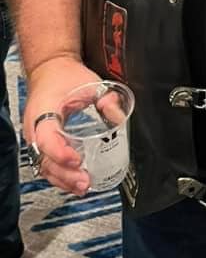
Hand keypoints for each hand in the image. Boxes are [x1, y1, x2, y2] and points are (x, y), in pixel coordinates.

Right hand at [24, 57, 101, 195]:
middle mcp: (35, 128)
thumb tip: (119, 117)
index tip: (77, 160)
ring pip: (44, 166)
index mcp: (43, 111)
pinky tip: (75, 182)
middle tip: (85, 181)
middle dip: (65, 174)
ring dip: (63, 180)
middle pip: (44, 159)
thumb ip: (107, 99)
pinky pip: (47, 163)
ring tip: (83, 187)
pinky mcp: (42, 143)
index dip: (60, 152)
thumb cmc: (65, 76)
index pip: (46, 137)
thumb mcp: (90, 82)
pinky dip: (60, 175)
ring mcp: (36, 137)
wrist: (50, 70)